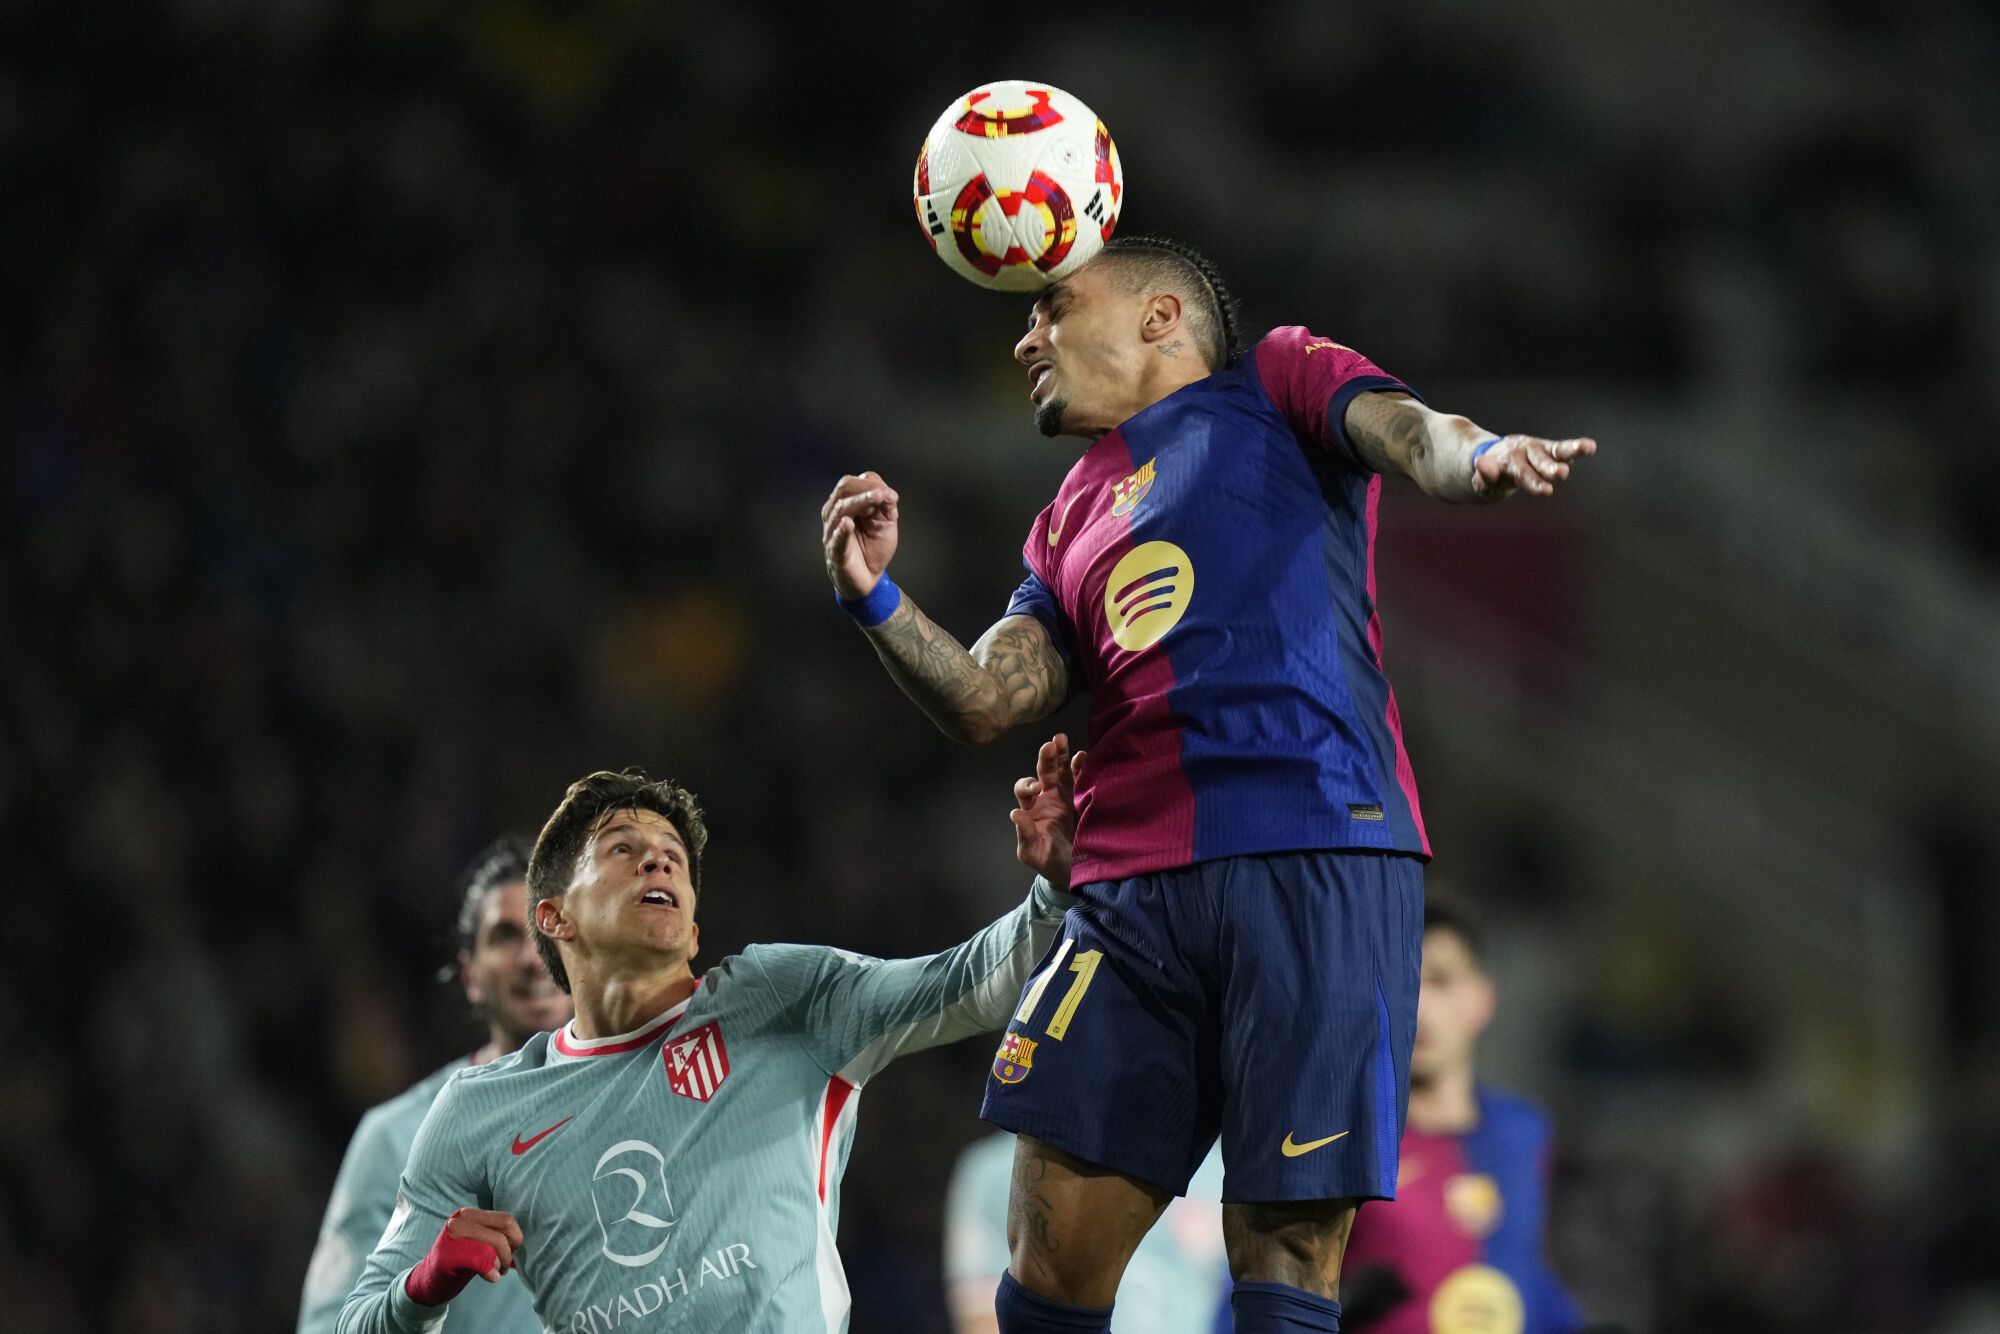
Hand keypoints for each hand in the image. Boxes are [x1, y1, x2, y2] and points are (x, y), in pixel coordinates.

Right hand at [404, 1207, 522, 1306]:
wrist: (429, 1282)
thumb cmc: (459, 1263)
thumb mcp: (479, 1243)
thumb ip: (497, 1236)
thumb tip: (522, 1241)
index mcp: (469, 1214)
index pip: (506, 1220)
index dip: (515, 1239)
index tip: (511, 1253)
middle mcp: (460, 1220)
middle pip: (503, 1232)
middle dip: (509, 1253)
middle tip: (504, 1267)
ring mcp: (452, 1236)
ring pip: (494, 1246)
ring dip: (501, 1264)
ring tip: (495, 1272)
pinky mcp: (449, 1256)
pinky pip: (482, 1260)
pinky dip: (491, 1272)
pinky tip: (489, 1277)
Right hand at [821, 471, 900, 599]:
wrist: (868, 578)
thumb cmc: (873, 548)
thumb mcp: (886, 523)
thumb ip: (888, 505)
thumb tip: (890, 493)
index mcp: (847, 505)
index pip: (852, 483)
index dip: (870, 484)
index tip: (889, 495)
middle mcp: (836, 514)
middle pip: (843, 490)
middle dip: (864, 489)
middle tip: (882, 495)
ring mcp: (833, 532)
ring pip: (840, 510)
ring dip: (860, 502)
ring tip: (876, 499)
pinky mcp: (835, 552)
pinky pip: (835, 539)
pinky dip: (841, 530)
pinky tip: (848, 523)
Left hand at [1010, 733, 1082, 885]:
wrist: (1073, 870)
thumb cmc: (1048, 860)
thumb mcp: (1033, 853)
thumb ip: (1025, 835)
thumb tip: (1015, 814)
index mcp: (1032, 809)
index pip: (1024, 789)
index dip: (1028, 785)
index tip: (1036, 789)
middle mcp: (1047, 798)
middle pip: (1044, 772)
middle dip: (1046, 758)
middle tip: (1050, 744)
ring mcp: (1066, 796)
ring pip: (1062, 770)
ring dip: (1062, 754)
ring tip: (1062, 739)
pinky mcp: (1083, 800)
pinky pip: (1081, 779)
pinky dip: (1081, 766)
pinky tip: (1083, 756)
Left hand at [1471, 435, 1596, 498]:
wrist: (1490, 457)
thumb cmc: (1489, 476)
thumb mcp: (1483, 483)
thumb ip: (1484, 476)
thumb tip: (1481, 462)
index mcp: (1507, 462)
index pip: (1522, 474)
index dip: (1534, 482)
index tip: (1547, 490)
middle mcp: (1524, 452)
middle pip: (1539, 461)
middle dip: (1550, 467)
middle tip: (1562, 473)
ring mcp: (1537, 449)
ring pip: (1555, 449)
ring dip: (1571, 449)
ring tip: (1588, 447)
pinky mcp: (1548, 449)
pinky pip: (1562, 448)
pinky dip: (1576, 447)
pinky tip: (1591, 446)